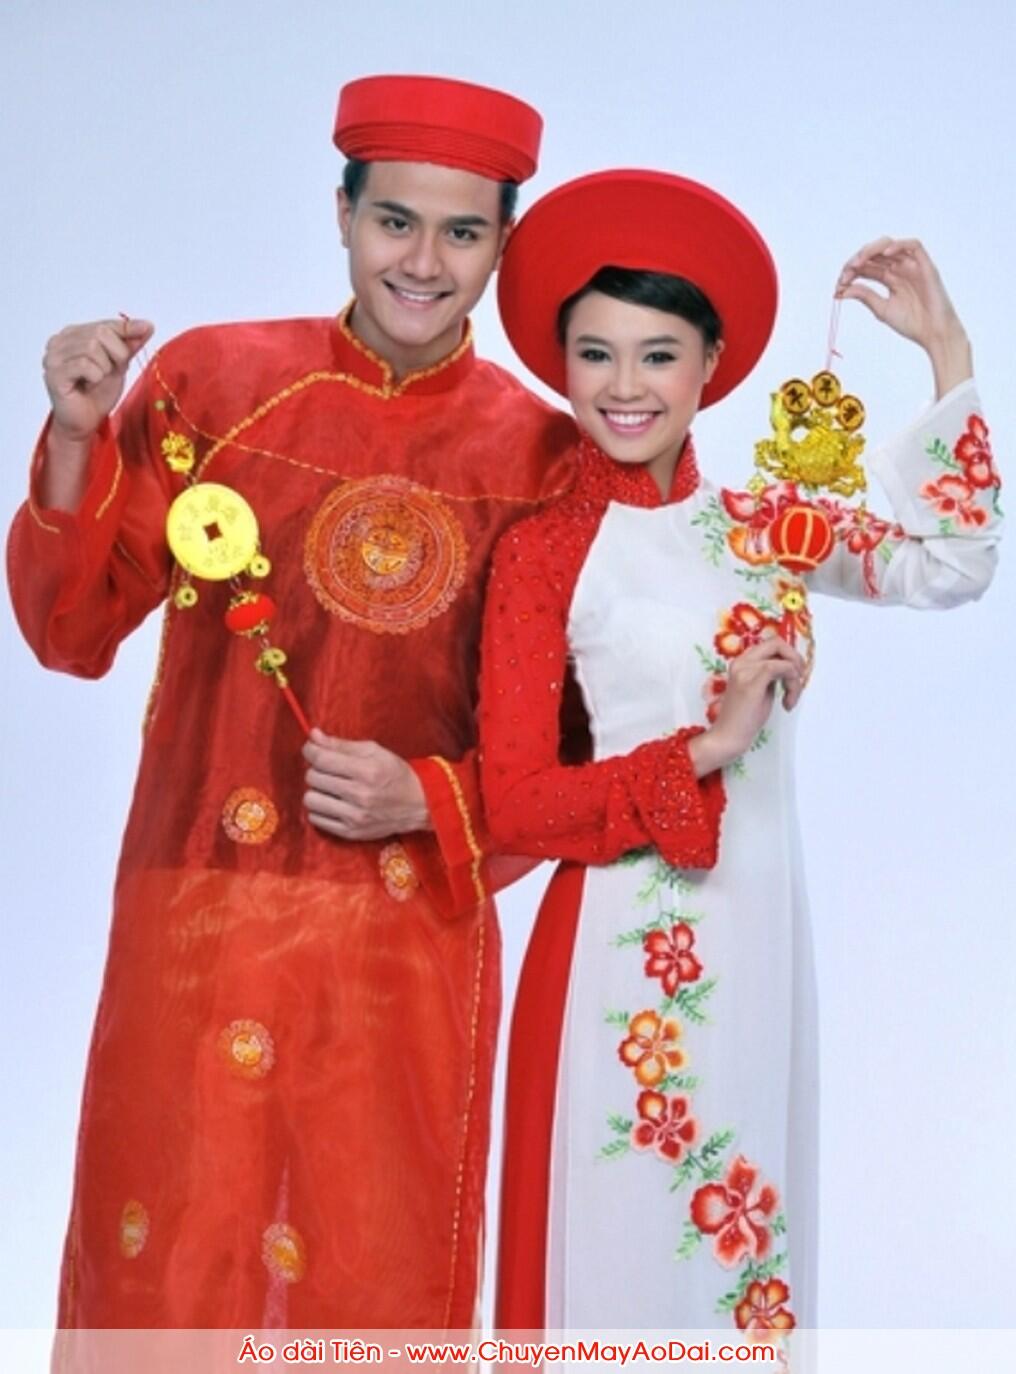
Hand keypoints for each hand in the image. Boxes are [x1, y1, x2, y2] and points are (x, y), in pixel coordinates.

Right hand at [44, 317, 153, 442]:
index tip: (148, 327)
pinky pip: (84, 365)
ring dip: (104, 368)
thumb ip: (129, 345)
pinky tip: (89, 384)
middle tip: (111, 372)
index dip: (127, 328)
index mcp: (74, 334)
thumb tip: (148, 325)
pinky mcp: (54, 374)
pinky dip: (95, 376)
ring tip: (97, 380)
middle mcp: (59, 341)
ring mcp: (53, 356)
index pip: (105, 324)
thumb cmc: (96, 393)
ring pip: (91, 348)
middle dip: (116, 354)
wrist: (84, 422)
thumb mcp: (118, 366)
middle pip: (100, 332)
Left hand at [302, 730, 431, 840]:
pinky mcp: (351, 832)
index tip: (311, 749)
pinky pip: (316, 819)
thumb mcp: (374, 752)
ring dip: (317, 790)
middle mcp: (360, 795)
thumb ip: (341, 744)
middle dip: (317, 769)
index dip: (310, 750)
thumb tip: (313, 736)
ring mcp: (354, 817)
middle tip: (329, 769)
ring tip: (330, 788)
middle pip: (313, 778)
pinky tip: (333, 803)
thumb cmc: (396, 774)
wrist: (418, 805)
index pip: (322, 759)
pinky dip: (320, 809)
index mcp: (367, 771)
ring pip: (311, 799)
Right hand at [691, 634, 805, 773]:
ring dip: (795, 678)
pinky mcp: (751, 683)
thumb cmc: (744, 719)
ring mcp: (745, 671)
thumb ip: (771, 676)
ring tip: (790, 698)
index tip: (794, 675)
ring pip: (783, 659)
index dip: (788, 655)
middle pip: (777, 643)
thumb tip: (789, 668)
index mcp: (741, 662)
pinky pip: (781, 668)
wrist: (728, 737)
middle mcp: (741, 662)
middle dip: (795, 659)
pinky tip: (787, 702)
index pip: (770, 644)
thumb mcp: (761, 690)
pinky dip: (791, 683)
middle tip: (799, 679)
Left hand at [835, 238, 971, 395]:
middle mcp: (899, 268)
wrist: (934, 334)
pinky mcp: (926, 265)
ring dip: (871, 250)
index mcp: (888, 279)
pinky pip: (913, 245)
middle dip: (856, 261)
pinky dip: (898, 246)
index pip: (865, 266)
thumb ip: (864, 296)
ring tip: (857, 263)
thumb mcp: (881, 310)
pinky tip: (883, 255)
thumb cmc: (911, 324)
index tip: (838, 285)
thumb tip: (841, 290)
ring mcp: (912, 265)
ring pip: (890, 245)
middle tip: (845, 274)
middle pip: (874, 254)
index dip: (850, 272)